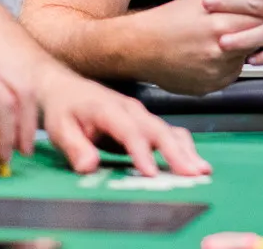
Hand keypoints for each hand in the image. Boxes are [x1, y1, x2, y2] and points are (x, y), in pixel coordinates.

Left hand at [36, 64, 210, 177]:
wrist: (67, 89)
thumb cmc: (64, 110)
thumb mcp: (60, 128)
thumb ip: (75, 148)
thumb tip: (88, 167)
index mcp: (108, 109)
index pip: (129, 131)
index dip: (142, 152)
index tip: (152, 174)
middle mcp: (131, 109)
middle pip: (158, 130)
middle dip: (177, 153)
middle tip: (193, 174)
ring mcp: (141, 115)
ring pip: (168, 131)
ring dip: (186, 151)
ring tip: (202, 171)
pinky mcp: (145, 122)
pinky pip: (169, 133)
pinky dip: (183, 147)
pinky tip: (194, 163)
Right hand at [133, 0, 262, 95]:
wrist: (141, 47)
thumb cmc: (168, 20)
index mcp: (221, 25)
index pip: (262, 20)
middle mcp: (222, 51)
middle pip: (257, 41)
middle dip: (256, 33)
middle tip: (249, 27)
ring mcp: (217, 72)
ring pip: (244, 60)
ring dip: (240, 51)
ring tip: (217, 42)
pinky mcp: (212, 86)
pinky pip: (230, 75)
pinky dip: (226, 66)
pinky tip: (208, 56)